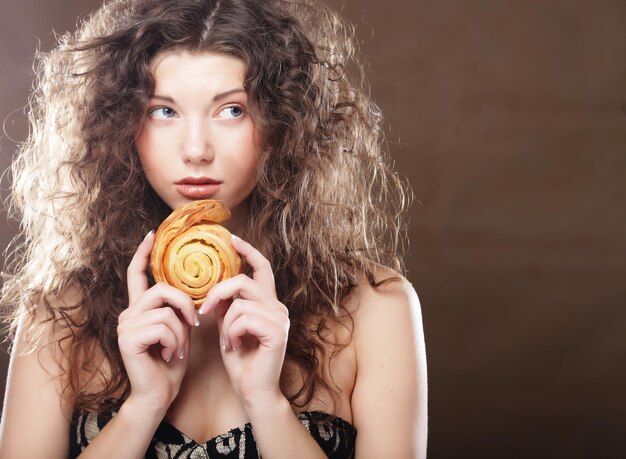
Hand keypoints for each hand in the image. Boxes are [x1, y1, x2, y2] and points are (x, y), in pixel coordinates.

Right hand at [117, 231, 198, 414]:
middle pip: (162, 289)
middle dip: (185, 305)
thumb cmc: (172, 361)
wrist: (159, 393)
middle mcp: (128, 313)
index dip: (143, 253)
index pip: (138, 274)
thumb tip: (193, 287)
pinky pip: (163, 326)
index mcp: (140, 308)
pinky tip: (170, 355)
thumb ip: (179, 308)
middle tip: (193, 325)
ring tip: (178, 348)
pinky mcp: (128, 339)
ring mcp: (126, 325)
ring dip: (181, 331)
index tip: (152, 234)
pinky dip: (175, 341)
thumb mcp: (180, 329)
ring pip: (166, 310)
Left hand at [199, 235, 289, 407]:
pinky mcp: (277, 331)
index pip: (262, 268)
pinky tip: (234, 347)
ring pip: (240, 301)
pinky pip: (243, 318)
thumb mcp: (229, 327)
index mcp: (268, 303)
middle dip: (218, 293)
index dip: (248, 251)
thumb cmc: (241, 361)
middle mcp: (277, 306)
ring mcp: (280, 318)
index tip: (232, 238)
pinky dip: (232, 332)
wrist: (254, 391)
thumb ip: (227, 306)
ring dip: (225, 322)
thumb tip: (214, 288)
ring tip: (228, 341)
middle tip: (205, 312)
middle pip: (244, 281)